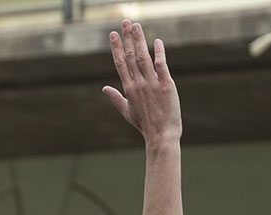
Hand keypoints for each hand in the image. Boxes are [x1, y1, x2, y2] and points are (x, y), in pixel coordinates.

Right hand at [102, 20, 181, 145]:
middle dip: (127, 37)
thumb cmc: (145, 125)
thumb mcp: (127, 112)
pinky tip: (157, 41)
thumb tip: (104, 88)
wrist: (162, 135)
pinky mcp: (166, 85)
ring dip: (140, 40)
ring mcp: (152, 83)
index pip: (120, 63)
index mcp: (128, 88)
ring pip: (144, 57)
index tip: (113, 34)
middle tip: (125, 22)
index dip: (116, 47)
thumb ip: (115, 98)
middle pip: (131, 55)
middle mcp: (139, 83)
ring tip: (136, 26)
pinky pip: (161, 65)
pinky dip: (159, 52)